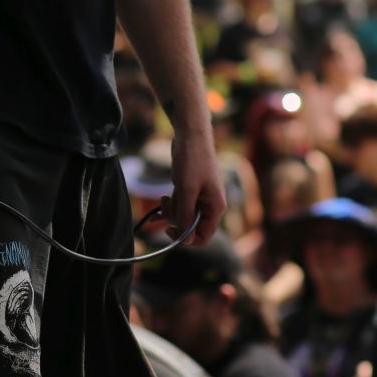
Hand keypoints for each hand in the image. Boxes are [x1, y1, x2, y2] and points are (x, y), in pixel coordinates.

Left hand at [165, 131, 226, 246]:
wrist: (190, 135)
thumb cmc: (192, 161)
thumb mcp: (187, 191)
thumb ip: (186, 216)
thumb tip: (185, 240)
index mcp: (216, 208)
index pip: (204, 236)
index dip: (187, 239)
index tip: (170, 230)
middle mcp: (210, 205)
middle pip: (191, 227)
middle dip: (176, 219)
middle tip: (166, 204)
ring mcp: (200, 197)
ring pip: (183, 216)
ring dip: (171, 210)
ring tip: (164, 197)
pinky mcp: (191, 190)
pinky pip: (180, 206)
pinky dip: (170, 206)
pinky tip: (160, 205)